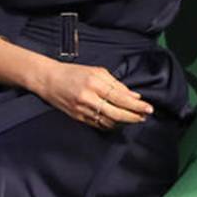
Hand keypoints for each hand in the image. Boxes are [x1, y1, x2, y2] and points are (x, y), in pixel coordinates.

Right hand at [35, 61, 152, 129]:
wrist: (48, 80)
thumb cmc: (74, 72)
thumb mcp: (97, 72)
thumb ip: (116, 84)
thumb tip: (134, 95)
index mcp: (95, 83)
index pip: (121, 98)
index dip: (136, 105)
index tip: (148, 108)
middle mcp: (89, 98)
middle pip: (116, 113)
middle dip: (133, 116)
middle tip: (145, 116)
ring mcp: (82, 110)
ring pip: (108, 121)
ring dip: (123, 122)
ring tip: (135, 118)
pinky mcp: (77, 118)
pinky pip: (98, 124)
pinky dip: (110, 124)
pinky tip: (118, 121)